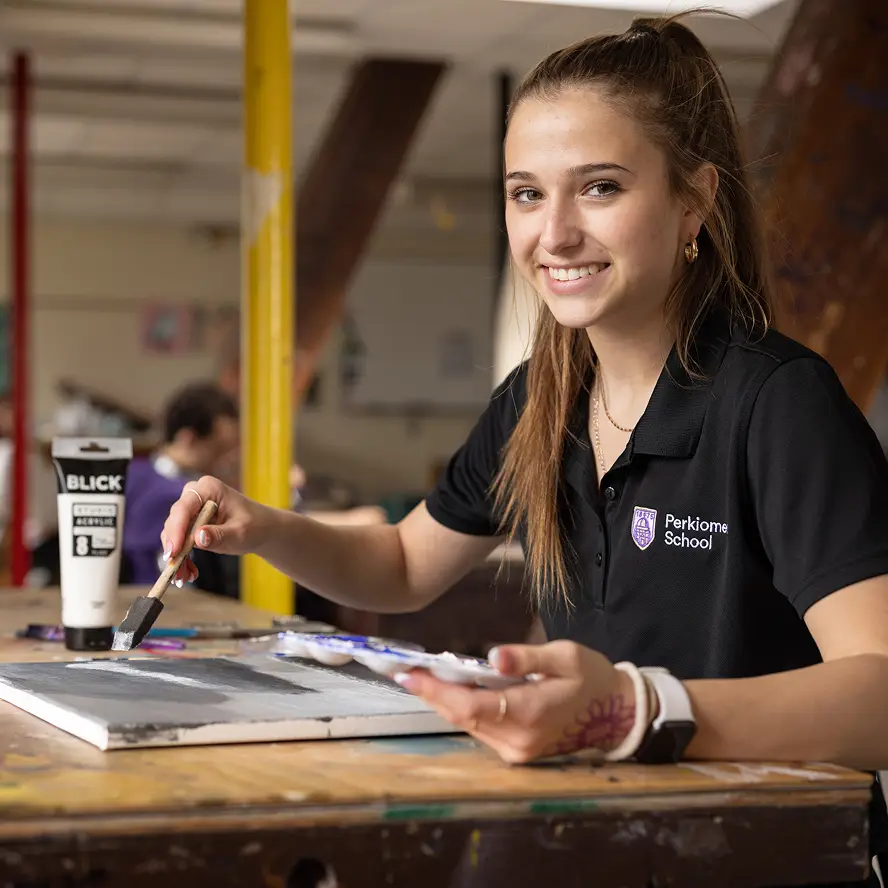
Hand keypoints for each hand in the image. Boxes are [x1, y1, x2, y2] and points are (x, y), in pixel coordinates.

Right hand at [160, 475, 270, 584]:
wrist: (262, 529)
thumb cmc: (255, 526)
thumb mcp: (240, 533)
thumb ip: (219, 535)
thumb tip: (197, 538)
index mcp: (209, 488)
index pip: (185, 507)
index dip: (176, 529)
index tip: (173, 552)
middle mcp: (196, 494)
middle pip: (175, 520)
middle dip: (174, 547)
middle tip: (176, 571)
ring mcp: (192, 508)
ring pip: (173, 533)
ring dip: (177, 556)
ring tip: (185, 577)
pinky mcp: (190, 522)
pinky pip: (179, 540)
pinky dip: (182, 557)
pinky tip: (190, 573)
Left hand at [394, 641, 639, 763]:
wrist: (617, 713)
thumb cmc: (592, 677)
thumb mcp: (565, 656)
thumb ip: (527, 658)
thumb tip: (493, 657)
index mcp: (531, 712)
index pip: (470, 706)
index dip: (436, 691)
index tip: (410, 674)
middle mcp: (520, 739)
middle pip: (462, 718)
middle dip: (432, 694)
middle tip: (406, 672)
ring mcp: (518, 751)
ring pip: (469, 726)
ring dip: (445, 702)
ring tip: (423, 677)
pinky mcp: (518, 753)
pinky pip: (482, 730)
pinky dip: (464, 710)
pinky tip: (453, 691)